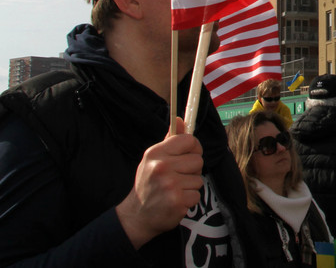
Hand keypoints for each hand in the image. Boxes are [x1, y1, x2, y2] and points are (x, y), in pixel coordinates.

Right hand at [116, 117, 204, 248]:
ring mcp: (170, 185)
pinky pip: (197, 195)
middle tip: (178, 177)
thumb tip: (181, 120)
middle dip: (192, 170)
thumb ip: (169, 140)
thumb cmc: (148, 184)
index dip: (193, 148)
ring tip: (175, 190)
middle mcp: (162, 167)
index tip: (188, 155)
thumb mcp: (153, 159)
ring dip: (190, 186)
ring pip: (199, 179)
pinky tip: (176, 200)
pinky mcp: (177, 201)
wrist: (137, 215)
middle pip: (198, 160)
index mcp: (156, 153)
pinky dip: (189, 200)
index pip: (189, 140)